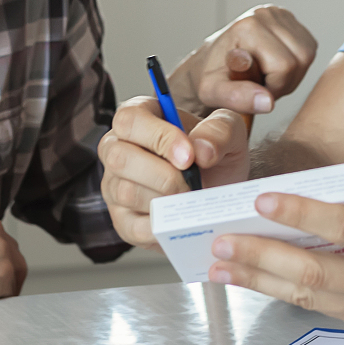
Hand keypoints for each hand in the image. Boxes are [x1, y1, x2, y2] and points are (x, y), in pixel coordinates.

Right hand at [98, 94, 249, 246]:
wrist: (221, 192)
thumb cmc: (215, 155)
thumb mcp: (229, 132)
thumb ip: (219, 131)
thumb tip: (202, 151)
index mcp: (138, 117)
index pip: (130, 120)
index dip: (158, 137)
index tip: (189, 156)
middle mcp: (117, 148)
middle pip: (119, 158)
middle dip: (162, 174)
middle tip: (192, 183)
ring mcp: (115, 186)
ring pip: (126, 192)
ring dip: (164, 199)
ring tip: (190, 199)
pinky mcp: (123, 220)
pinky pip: (133, 227)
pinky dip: (163, 226)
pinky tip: (181, 218)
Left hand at [172, 5, 317, 117]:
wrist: (207, 63)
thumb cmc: (208, 77)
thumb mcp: (212, 92)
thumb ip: (237, 97)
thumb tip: (268, 102)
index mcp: (248, 26)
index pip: (285, 66)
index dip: (274, 87)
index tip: (252, 91)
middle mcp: (265, 14)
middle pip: (301, 58)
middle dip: (285, 82)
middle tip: (260, 87)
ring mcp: (279, 14)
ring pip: (307, 54)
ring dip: (291, 75)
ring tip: (266, 78)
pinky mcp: (288, 20)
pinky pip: (308, 48)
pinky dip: (296, 66)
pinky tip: (274, 68)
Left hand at [206, 146, 343, 336]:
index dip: (301, 214)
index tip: (264, 201)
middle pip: (314, 274)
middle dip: (261, 258)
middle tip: (222, 243)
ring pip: (311, 298)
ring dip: (262, 281)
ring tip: (224, 267)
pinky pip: (326, 306)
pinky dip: (289, 292)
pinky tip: (261, 279)